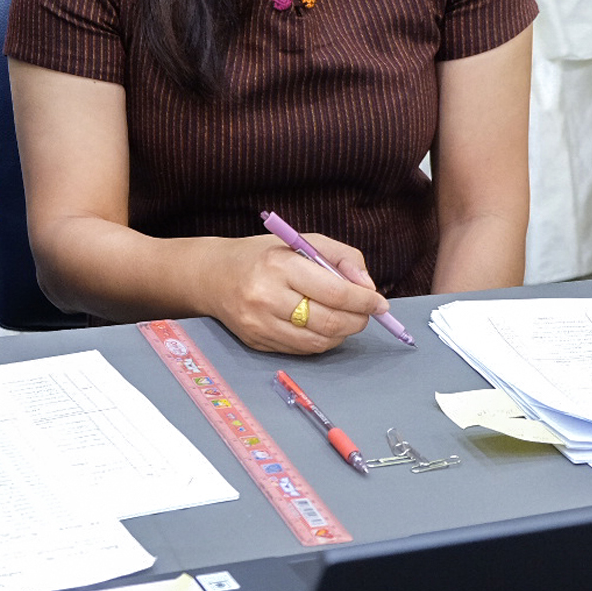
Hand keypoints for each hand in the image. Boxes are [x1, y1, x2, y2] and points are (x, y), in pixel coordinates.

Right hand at [201, 233, 388, 354]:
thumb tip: (368, 287)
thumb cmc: (262, 255)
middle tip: (367, 313)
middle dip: (358, 319)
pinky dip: (322, 340)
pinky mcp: (257, 342)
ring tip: (347, 319)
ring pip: (319, 341)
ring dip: (343, 333)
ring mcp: (260, 324)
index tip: (379, 302)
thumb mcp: (301, 241)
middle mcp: (266, 296)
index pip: (334, 292)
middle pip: (329, 321)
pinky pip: (303, 349)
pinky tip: (324, 326)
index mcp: (279, 265)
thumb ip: (340, 257)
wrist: (212, 276)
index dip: (364, 300)